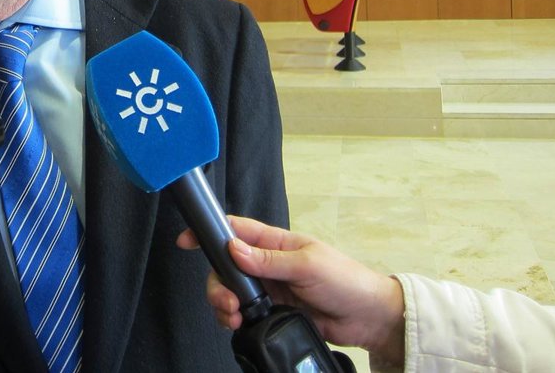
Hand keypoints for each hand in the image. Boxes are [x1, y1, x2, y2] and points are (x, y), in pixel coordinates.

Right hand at [177, 216, 404, 365]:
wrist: (368, 318)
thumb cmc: (346, 280)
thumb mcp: (308, 264)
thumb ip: (268, 259)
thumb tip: (234, 248)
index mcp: (276, 242)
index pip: (237, 230)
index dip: (210, 232)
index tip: (187, 239)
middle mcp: (268, 264)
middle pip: (226, 267)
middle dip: (218, 284)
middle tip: (226, 301)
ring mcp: (269, 289)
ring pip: (231, 292)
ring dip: (223, 303)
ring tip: (232, 316)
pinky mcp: (273, 312)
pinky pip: (244, 314)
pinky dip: (235, 319)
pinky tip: (239, 324)